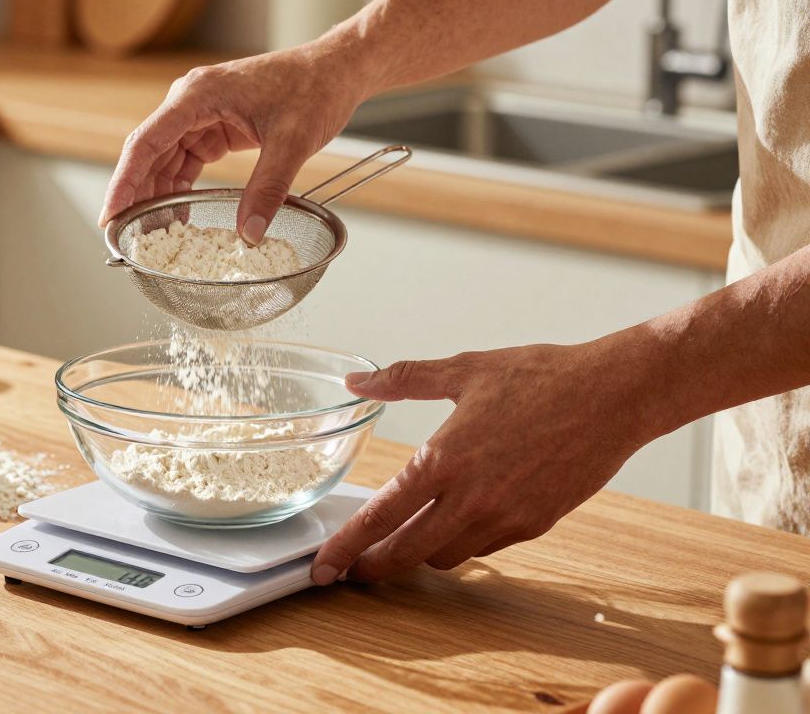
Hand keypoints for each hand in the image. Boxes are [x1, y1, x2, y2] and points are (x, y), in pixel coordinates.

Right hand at [98, 39, 367, 243]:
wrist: (336, 70)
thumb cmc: (314, 89)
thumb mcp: (293, 142)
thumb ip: (268, 188)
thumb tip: (248, 233)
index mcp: (198, 95)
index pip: (146, 141)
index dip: (125, 181)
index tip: (111, 214)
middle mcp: (191, 102)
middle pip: (148, 153)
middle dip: (135, 194)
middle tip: (125, 235)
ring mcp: (200, 115)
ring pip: (163, 160)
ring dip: (156, 195)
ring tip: (151, 233)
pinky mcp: (214, 127)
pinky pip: (185, 161)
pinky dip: (179, 189)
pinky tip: (178, 216)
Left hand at [311, 339, 661, 584]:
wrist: (616, 395)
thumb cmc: (543, 377)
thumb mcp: (465, 369)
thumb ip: (404, 379)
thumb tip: (359, 382)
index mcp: (444, 458)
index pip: (380, 516)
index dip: (345, 547)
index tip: (322, 567)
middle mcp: (471, 497)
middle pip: (406, 553)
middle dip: (373, 567)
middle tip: (352, 569)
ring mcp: (505, 517)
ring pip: (444, 556)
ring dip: (418, 554)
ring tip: (401, 542)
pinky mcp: (534, 525)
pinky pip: (483, 547)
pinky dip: (461, 542)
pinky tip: (454, 523)